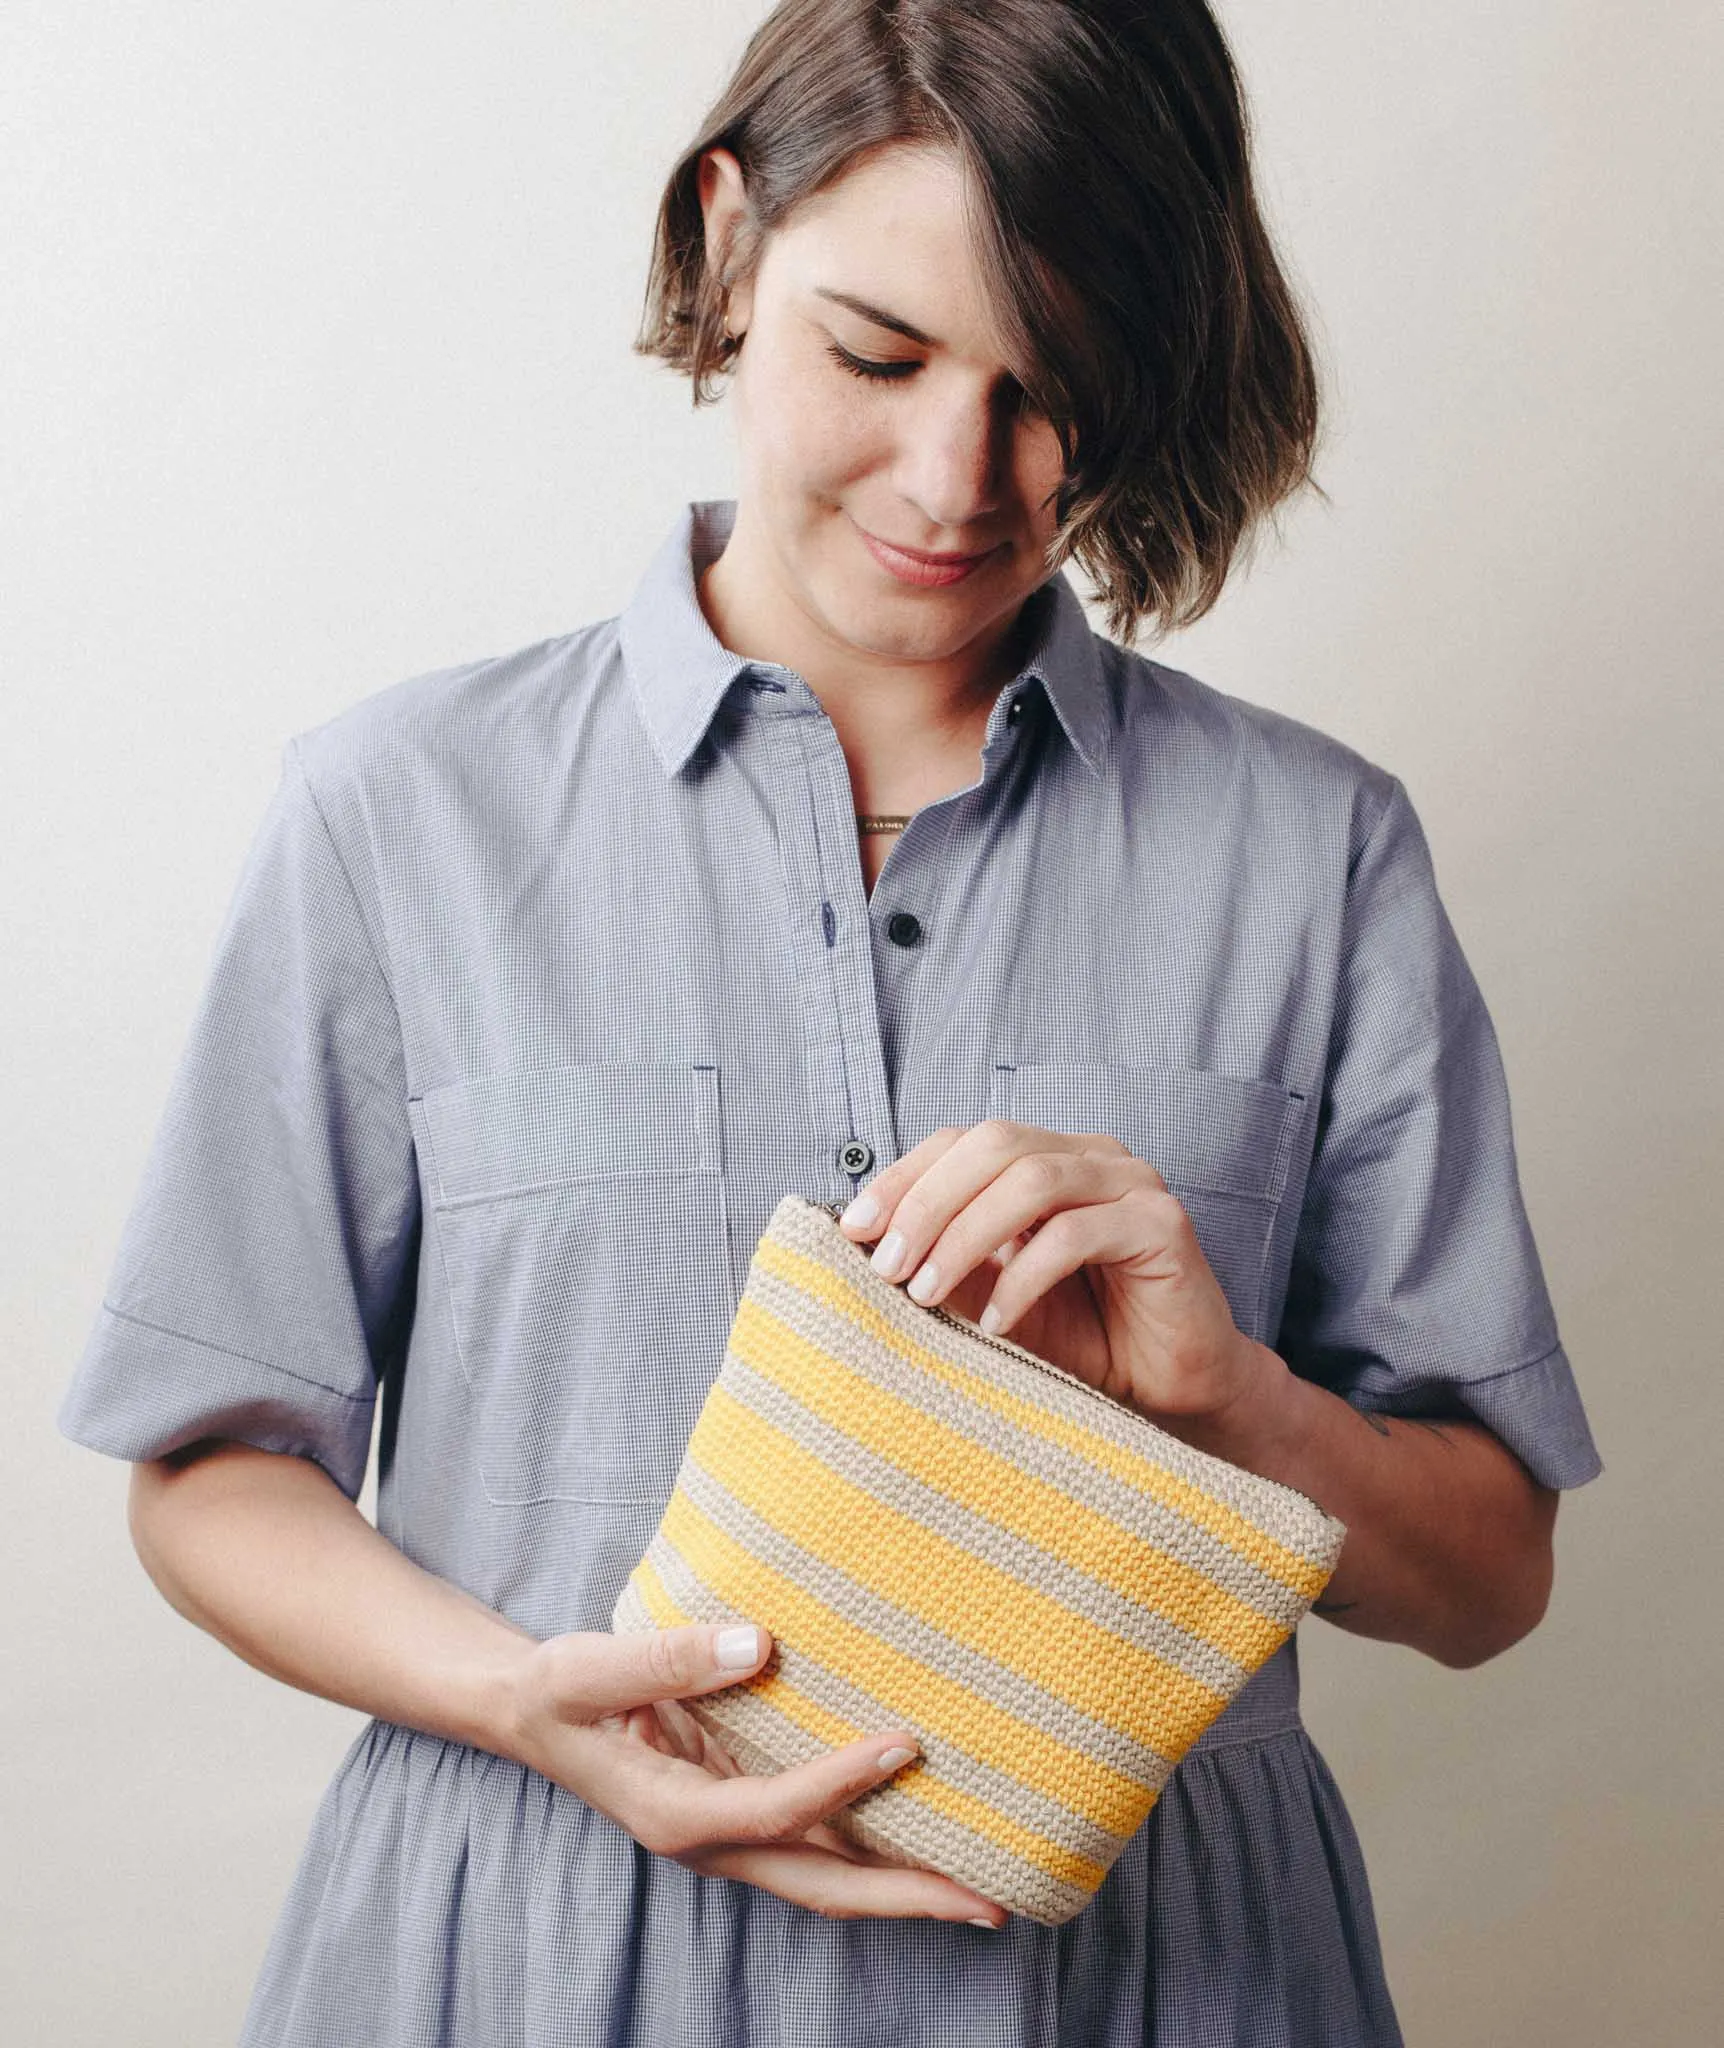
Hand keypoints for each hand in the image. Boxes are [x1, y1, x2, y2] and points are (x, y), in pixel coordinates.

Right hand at [499, 1620, 1008, 1926]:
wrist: (532, 1712)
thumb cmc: (558, 1691)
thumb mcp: (590, 1669)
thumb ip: (670, 1658)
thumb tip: (760, 1642)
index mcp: (674, 1816)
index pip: (776, 1811)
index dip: (841, 1784)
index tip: (904, 1744)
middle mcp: (712, 1842)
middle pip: (824, 1885)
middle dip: (906, 1896)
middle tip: (990, 1900)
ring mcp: (732, 1834)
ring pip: (829, 1876)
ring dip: (905, 1885)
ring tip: (987, 1885)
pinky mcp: (744, 1811)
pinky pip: (820, 1842)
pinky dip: (877, 1849)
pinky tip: (928, 1832)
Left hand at [837, 1119, 1280, 1437]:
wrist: (1174, 1394)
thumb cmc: (1085, 1341)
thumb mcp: (994, 1299)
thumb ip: (947, 1263)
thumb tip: (866, 1245)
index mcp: (1050, 1158)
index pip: (964, 1140)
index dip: (904, 1176)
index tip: (854, 1228)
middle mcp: (1092, 1157)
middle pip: (994, 1144)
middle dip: (927, 1201)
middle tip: (887, 1266)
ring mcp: (1131, 1185)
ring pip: (1032, 1180)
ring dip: (965, 1236)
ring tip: (927, 1293)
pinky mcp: (1163, 1225)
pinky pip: (1075, 1234)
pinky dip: (1023, 1278)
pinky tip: (997, 1323)